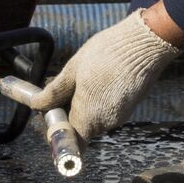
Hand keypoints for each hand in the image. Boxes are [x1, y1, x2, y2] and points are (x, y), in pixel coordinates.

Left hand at [31, 9, 182, 139]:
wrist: (146, 43)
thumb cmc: (107, 53)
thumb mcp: (73, 69)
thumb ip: (54, 92)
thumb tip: (37, 105)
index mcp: (89, 117)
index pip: (69, 140)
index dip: (56, 131)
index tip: (49, 116)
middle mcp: (107, 123)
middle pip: (80, 127)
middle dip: (69, 112)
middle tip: (61, 89)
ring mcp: (121, 115)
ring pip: (94, 117)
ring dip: (84, 103)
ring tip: (82, 78)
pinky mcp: (130, 106)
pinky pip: (107, 109)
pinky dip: (99, 99)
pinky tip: (98, 78)